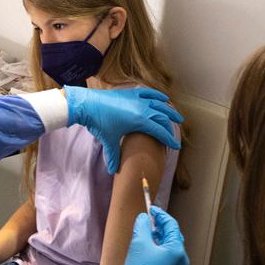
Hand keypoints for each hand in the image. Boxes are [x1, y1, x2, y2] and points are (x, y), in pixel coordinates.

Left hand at [64, 85, 183, 173]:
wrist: (87, 104)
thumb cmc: (99, 123)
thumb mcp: (108, 141)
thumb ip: (114, 157)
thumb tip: (114, 172)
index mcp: (139, 120)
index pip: (160, 131)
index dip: (169, 139)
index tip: (175, 146)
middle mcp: (142, 108)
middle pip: (163, 117)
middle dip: (171, 126)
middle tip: (177, 134)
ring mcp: (137, 98)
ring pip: (159, 103)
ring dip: (169, 110)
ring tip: (177, 117)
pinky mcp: (131, 92)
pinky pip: (149, 93)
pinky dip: (158, 96)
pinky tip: (164, 99)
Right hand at [113, 208, 189, 264]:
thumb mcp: (139, 243)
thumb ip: (143, 225)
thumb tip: (145, 218)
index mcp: (177, 250)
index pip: (171, 225)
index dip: (161, 215)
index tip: (152, 209)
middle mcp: (182, 259)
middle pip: (173, 235)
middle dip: (161, 226)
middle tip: (150, 219)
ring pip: (171, 245)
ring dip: (160, 237)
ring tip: (147, 232)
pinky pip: (169, 255)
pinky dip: (160, 247)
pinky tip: (149, 246)